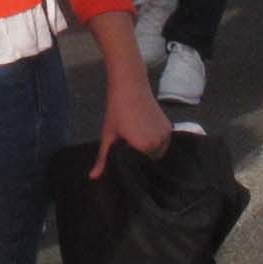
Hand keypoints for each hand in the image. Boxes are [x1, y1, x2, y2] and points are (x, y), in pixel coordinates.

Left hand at [93, 65, 174, 179]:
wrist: (130, 85)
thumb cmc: (117, 110)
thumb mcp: (108, 135)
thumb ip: (103, 159)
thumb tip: (92, 177)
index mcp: (145, 147)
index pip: (139, 165)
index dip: (131, 162)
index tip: (124, 154)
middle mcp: (159, 143)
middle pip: (149, 160)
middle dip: (140, 156)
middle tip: (128, 145)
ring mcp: (166, 135)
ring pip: (158, 152)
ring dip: (149, 149)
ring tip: (136, 137)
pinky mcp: (170, 127)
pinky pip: (163, 142)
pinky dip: (156, 141)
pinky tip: (144, 131)